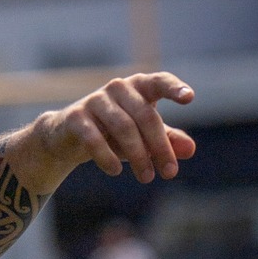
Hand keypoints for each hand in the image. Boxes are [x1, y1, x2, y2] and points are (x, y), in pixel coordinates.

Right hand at [35, 73, 195, 186]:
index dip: (174, 88)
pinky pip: (94, 137)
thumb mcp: (144, 137)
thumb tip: (190, 149)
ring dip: (138, 155)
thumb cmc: (114, 132)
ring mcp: (95, 100)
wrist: (67, 137)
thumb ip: (168, 140)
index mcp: (139, 87)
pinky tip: (115, 170)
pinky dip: (106, 155)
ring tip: (147, 177)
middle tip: (170, 173)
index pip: (159, 81)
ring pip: (123, 126)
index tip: (189, 98)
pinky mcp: (75, 117)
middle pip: (145, 116)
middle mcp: (118, 88)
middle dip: (159, 146)